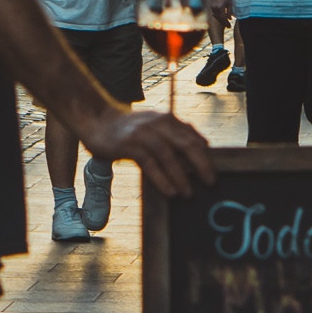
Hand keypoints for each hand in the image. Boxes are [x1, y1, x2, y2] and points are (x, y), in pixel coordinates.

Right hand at [81, 108, 215, 195]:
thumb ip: (172, 135)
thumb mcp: (153, 126)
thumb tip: (200, 147)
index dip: (205, 154)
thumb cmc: (128, 129)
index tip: (214, 171)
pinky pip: (150, 163)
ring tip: (189, 193)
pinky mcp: (129, 144)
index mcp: (167, 119)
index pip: (192, 137)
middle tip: (211, 182)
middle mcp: (158, 123)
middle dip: (202, 164)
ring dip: (181, 176)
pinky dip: (162, 179)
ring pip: (168, 155)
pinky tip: (170, 191)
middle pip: (186, 144)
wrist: (96, 121)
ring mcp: (143, 133)